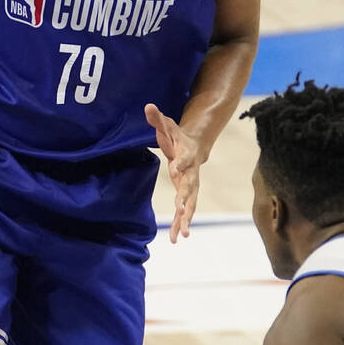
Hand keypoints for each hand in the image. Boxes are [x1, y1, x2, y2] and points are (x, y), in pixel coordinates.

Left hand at [145, 103, 203, 243]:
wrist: (196, 146)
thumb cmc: (178, 136)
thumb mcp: (167, 125)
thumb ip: (158, 118)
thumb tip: (147, 105)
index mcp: (186, 156)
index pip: (183, 160)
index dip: (180, 164)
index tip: (174, 169)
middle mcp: (191, 174)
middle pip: (190, 188)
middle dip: (186, 199)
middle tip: (181, 210)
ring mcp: (191, 186)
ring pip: (190, 205)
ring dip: (186, 220)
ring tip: (182, 236)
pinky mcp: (187, 195)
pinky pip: (185, 212)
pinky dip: (181, 224)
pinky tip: (177, 239)